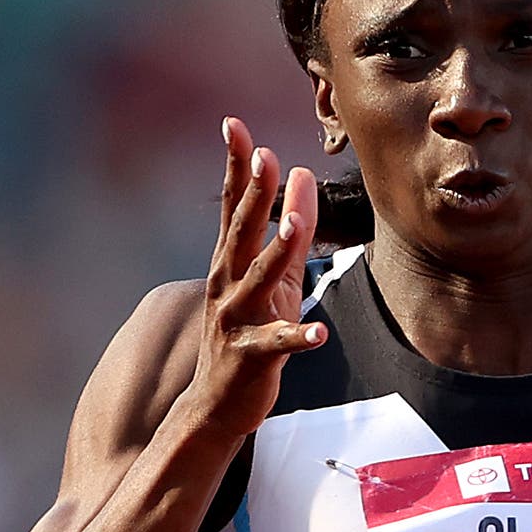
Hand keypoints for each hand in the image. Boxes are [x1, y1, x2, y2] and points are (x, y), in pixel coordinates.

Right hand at [186, 116, 322, 439]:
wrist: (213, 406)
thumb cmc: (247, 336)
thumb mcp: (273, 278)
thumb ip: (290, 227)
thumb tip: (301, 172)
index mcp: (230, 264)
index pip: (232, 208)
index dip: (234, 167)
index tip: (233, 125)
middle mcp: (227, 286)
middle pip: (242, 234)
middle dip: (253, 196)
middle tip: (264, 157)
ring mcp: (237, 321)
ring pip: (259, 281)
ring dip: (277, 254)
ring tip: (296, 228)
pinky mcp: (253, 357)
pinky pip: (278, 344)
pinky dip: (297, 337)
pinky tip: (318, 332)